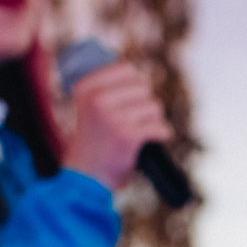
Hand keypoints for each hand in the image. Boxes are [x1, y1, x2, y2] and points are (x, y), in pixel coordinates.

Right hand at [62, 61, 172, 190]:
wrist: (86, 177)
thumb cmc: (94, 141)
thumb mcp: (90, 107)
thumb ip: (107, 88)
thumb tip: (138, 74)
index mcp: (85, 88)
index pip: (127, 69)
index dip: (135, 84)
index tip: (128, 100)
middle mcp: (97, 100)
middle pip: (143, 87)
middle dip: (144, 103)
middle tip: (132, 120)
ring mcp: (114, 118)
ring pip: (154, 106)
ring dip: (152, 119)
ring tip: (138, 131)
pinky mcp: (129, 136)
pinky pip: (161, 127)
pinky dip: (161, 134)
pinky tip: (151, 139)